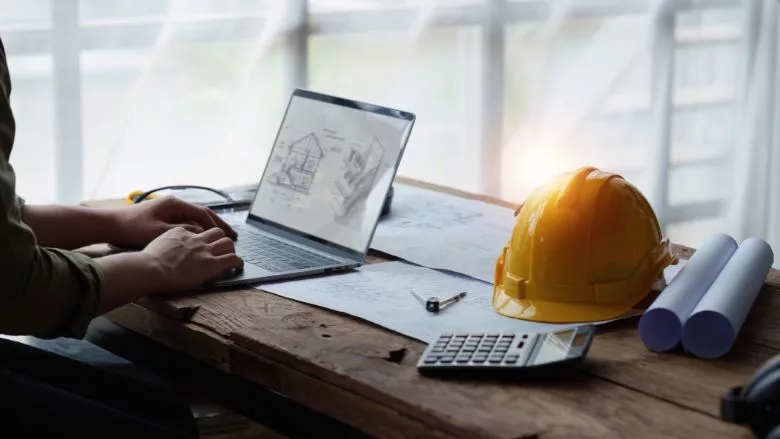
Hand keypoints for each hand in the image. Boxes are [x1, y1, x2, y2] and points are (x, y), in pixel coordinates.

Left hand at [112, 196, 236, 247]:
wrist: (112, 224)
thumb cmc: (133, 228)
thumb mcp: (159, 232)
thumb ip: (182, 231)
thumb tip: (201, 232)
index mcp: (175, 205)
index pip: (202, 214)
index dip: (217, 225)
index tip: (228, 236)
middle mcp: (175, 204)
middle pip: (203, 213)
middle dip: (218, 224)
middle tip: (233, 235)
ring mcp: (170, 208)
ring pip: (196, 216)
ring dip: (210, 226)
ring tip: (222, 236)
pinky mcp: (164, 215)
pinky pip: (188, 220)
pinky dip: (198, 227)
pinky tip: (203, 236)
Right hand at [141, 226, 243, 292]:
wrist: (150, 268)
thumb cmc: (146, 262)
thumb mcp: (156, 243)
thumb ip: (166, 243)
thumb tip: (168, 248)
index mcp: (180, 232)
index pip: (197, 230)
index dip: (201, 239)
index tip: (202, 246)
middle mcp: (195, 239)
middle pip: (216, 232)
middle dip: (220, 239)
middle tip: (221, 249)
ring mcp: (204, 250)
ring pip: (227, 242)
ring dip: (230, 249)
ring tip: (230, 257)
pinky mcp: (211, 263)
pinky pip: (232, 259)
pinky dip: (238, 262)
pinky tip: (238, 267)